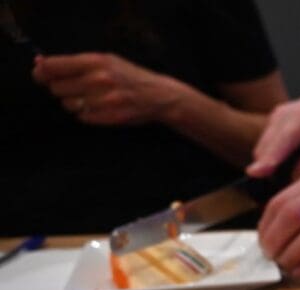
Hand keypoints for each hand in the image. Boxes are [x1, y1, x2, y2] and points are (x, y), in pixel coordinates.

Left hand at [32, 53, 179, 125]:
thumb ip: (74, 63)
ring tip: (90, 99)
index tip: (41, 75)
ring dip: (74, 103)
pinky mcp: (109, 117)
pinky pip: (82, 117)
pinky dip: (87, 114)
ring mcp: (104, 100)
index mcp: (96, 61)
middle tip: (75, 88)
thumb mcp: (105, 61)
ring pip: (68, 104)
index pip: (53, 66)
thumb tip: (41, 64)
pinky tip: (100, 108)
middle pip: (57, 88)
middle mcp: (98, 79)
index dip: (42, 72)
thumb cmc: (129, 76)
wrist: (159, 96)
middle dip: (61, 89)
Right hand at [247, 90, 299, 179]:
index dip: (269, 158)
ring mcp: (275, 117)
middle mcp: (283, 114)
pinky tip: (292, 160)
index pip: (282, 140)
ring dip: (271, 165)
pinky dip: (274, 158)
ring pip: (263, 150)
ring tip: (293, 172)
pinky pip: (266, 147)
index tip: (256, 173)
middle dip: (268, 170)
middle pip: (265, 148)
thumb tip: (292, 179)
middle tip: (286, 189)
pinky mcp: (271, 122)